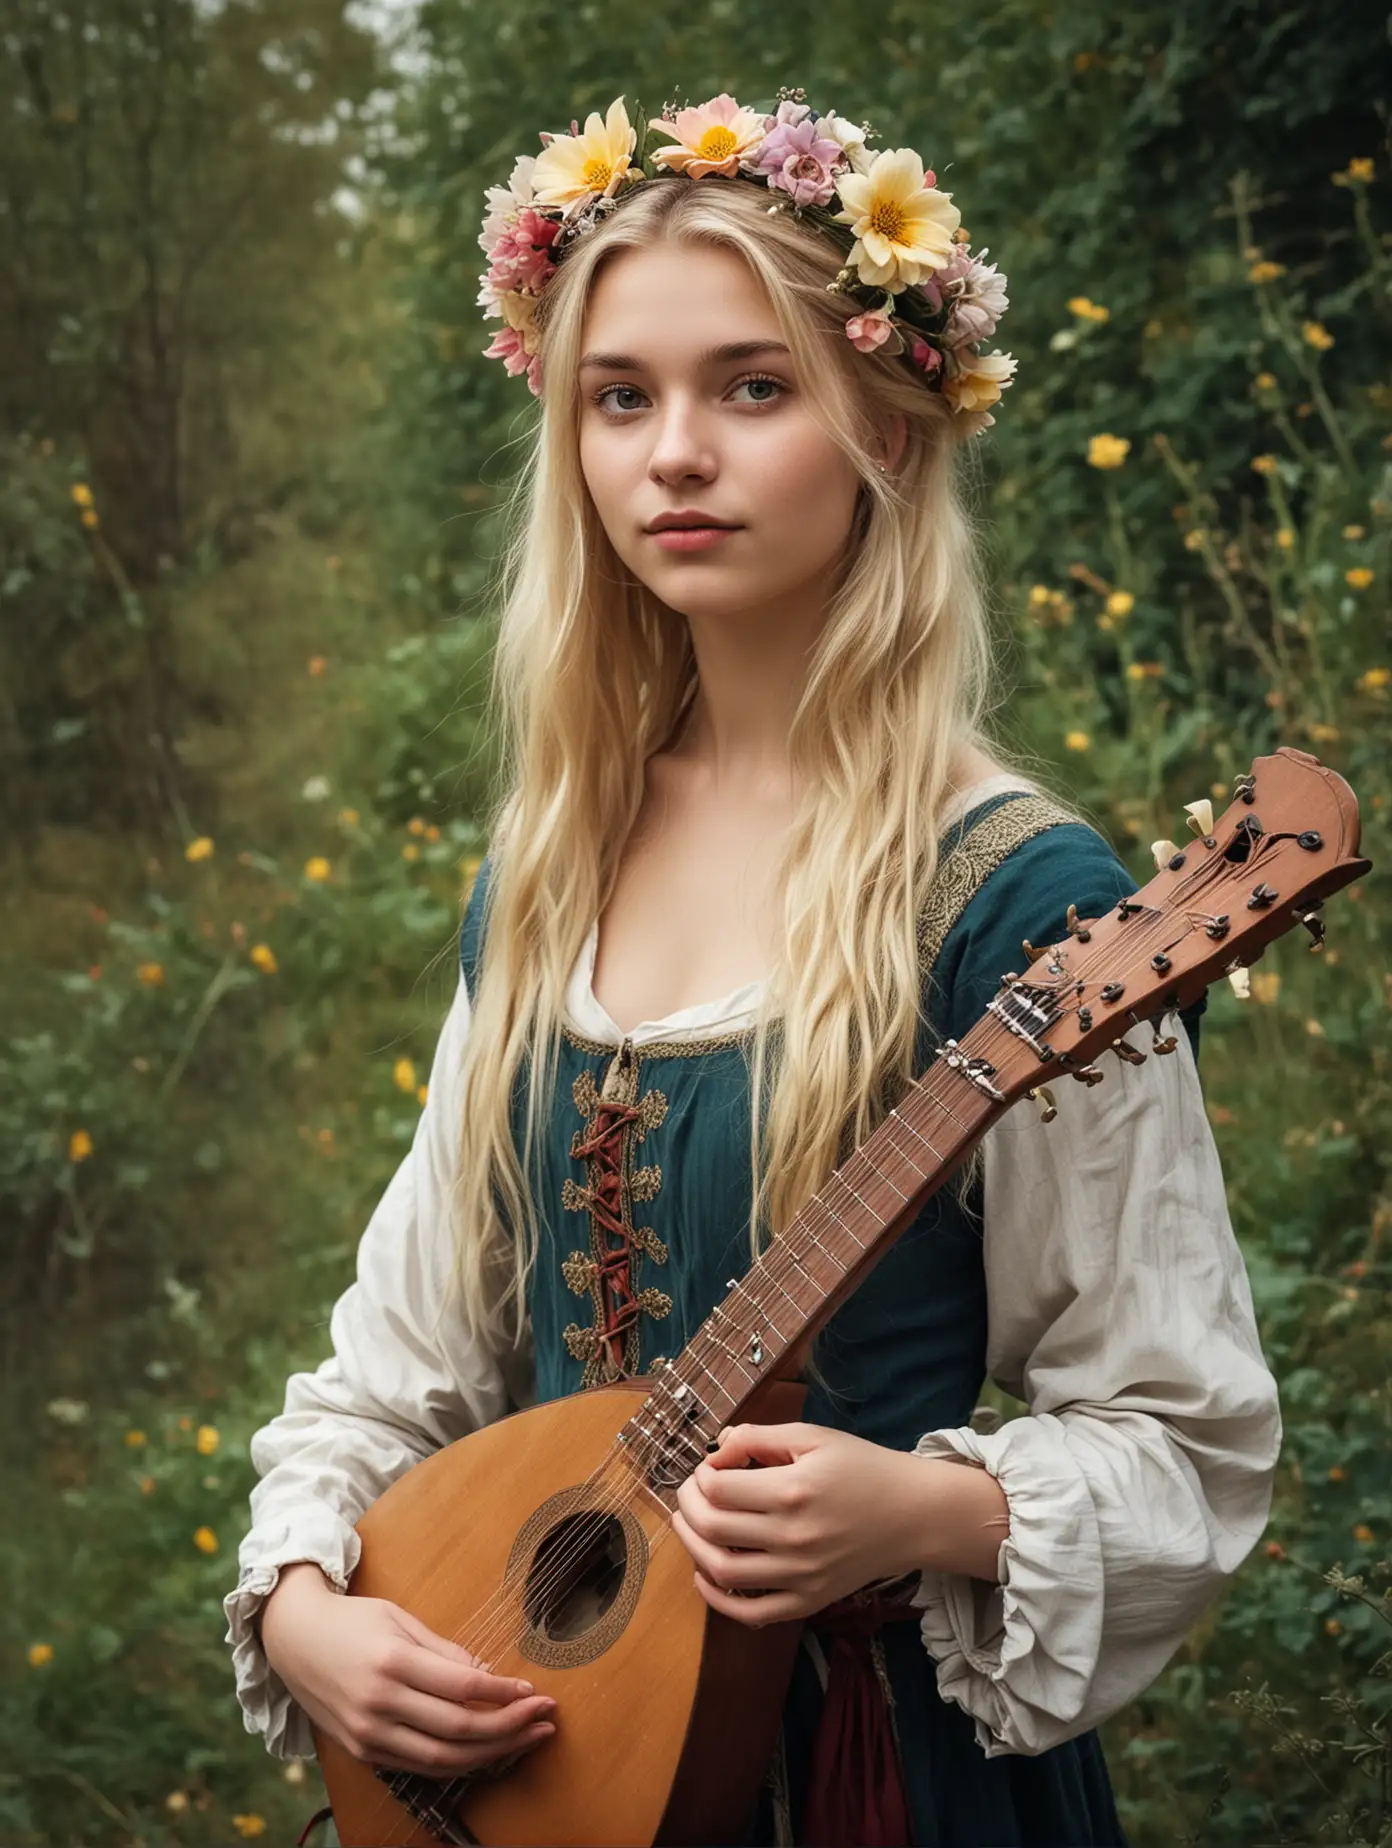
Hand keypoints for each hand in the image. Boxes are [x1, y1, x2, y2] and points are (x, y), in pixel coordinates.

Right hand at [259, 1563, 557, 1775]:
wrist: (293, 1639)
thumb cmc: (352, 1620)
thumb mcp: (399, 1618)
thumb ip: (443, 1650)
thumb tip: (485, 1674)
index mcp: (391, 1662)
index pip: (462, 1687)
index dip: (504, 1694)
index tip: (535, 1692)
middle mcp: (378, 1703)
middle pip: (457, 1730)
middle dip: (509, 1728)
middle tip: (545, 1719)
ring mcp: (368, 1733)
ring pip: (442, 1759)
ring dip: (492, 1753)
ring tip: (527, 1738)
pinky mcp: (362, 1751)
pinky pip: (420, 1766)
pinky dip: (458, 1762)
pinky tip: (486, 1750)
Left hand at [670, 1422, 925, 1627]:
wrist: (912, 1514)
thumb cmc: (862, 1467)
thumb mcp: (813, 1437)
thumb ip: (759, 1437)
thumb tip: (714, 1450)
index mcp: (794, 1490)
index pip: (718, 1488)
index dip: (700, 1475)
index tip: (707, 1467)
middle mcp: (794, 1537)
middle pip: (712, 1528)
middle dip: (688, 1506)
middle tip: (690, 1491)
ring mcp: (801, 1576)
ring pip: (723, 1571)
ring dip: (692, 1547)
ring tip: (689, 1525)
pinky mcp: (809, 1601)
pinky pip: (752, 1613)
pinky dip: (718, 1600)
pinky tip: (705, 1575)